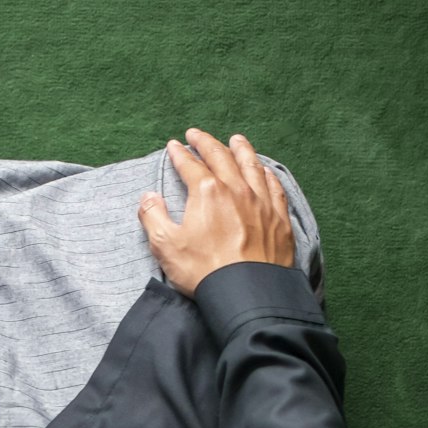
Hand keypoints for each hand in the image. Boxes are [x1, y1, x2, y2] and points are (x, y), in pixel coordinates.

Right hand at [137, 128, 294, 298]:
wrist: (247, 293)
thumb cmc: (204, 271)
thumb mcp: (166, 246)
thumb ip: (153, 217)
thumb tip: (148, 197)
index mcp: (207, 192)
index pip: (190, 165)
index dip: (180, 154)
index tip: (174, 146)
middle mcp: (236, 190)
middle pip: (221, 157)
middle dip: (206, 142)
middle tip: (197, 134)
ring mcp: (261, 202)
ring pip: (251, 165)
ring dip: (241, 149)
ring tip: (235, 140)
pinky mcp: (279, 219)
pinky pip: (274, 187)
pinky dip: (267, 174)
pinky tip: (264, 171)